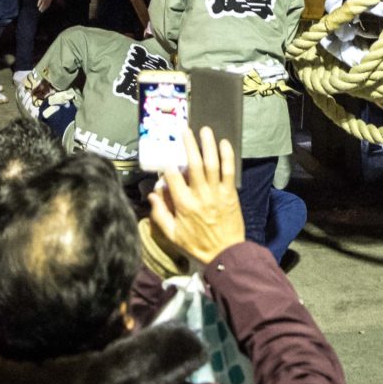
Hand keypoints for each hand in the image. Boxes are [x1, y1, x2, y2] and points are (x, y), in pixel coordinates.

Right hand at [148, 125, 244, 263]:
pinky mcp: (230, 193)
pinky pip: (229, 170)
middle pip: (193, 164)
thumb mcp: (173, 235)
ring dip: (208, 145)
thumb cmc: (197, 245)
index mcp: (184, 204)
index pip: (173, 177)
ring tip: (205, 130)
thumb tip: (152, 194)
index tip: (166, 160)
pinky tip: (224, 143)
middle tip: (185, 131)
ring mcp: (216, 192)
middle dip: (189, 145)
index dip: (168, 166)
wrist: (225, 253)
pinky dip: (227, 156)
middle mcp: (200, 195)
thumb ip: (160, 214)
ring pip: (212, 163)